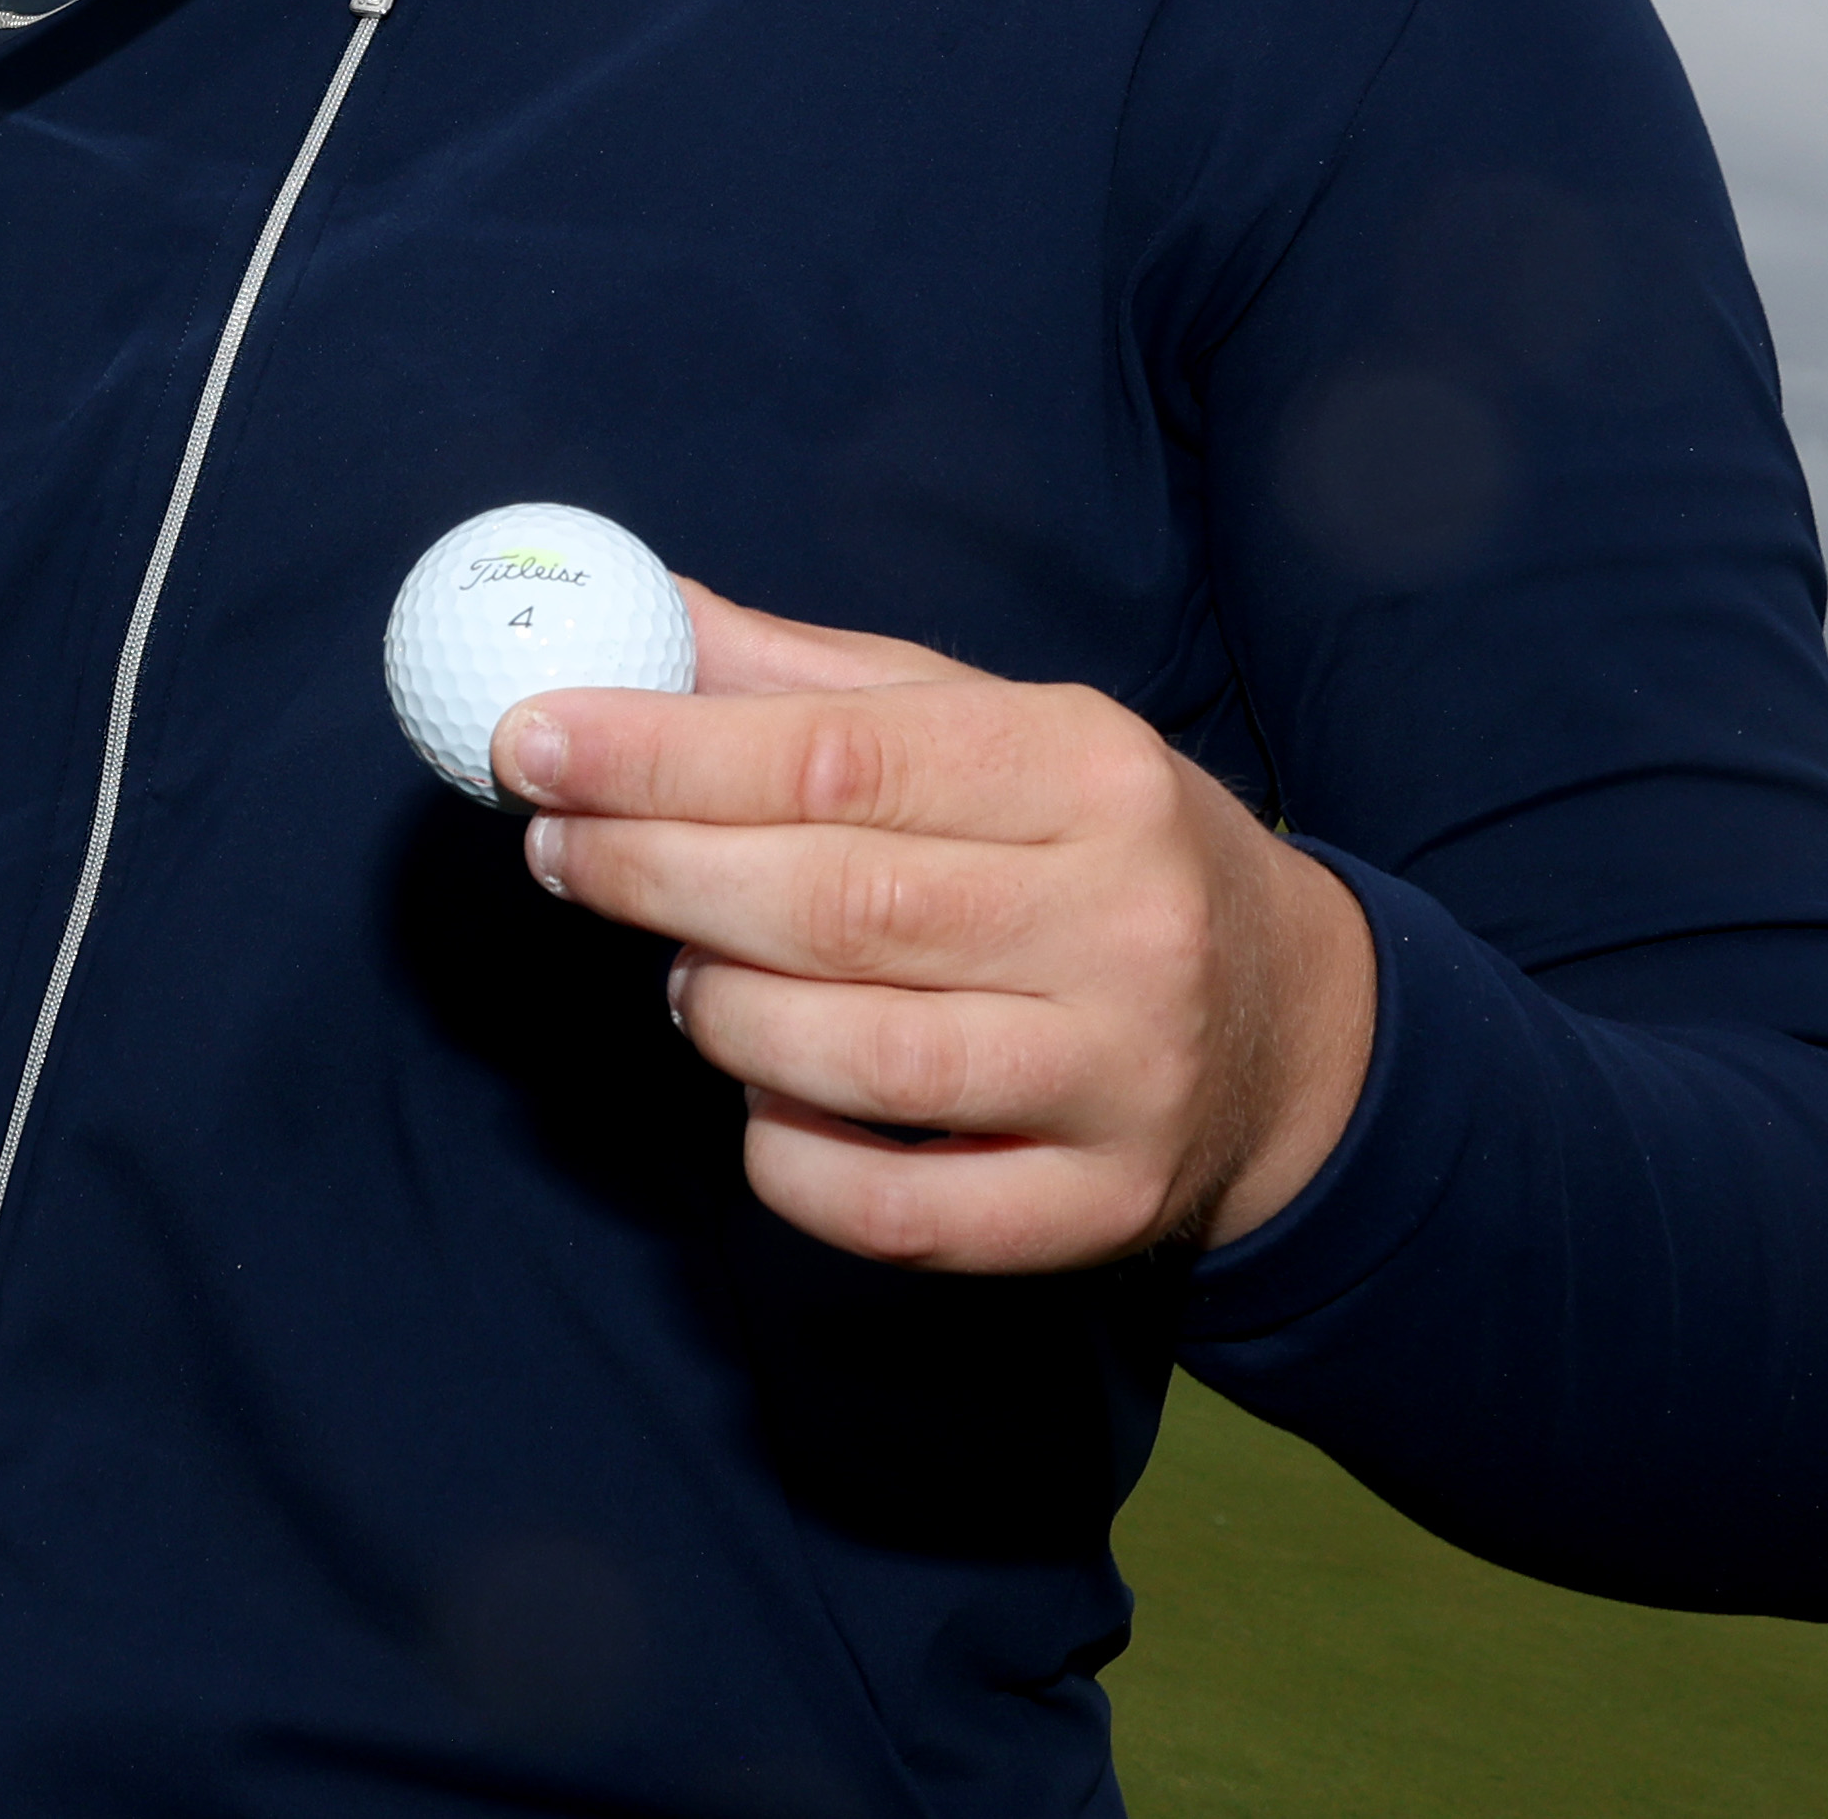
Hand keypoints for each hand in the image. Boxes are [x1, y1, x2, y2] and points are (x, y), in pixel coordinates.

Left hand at [495, 581, 1376, 1273]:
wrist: (1291, 1027)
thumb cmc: (1094, 852)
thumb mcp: (992, 728)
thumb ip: (816, 683)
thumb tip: (640, 616)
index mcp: (1089, 769)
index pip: (843, 756)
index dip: (664, 754)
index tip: (535, 741)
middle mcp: (1121, 924)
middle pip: (837, 905)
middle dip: (655, 872)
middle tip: (553, 848)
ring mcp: (1118, 1080)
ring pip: (857, 1062)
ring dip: (719, 1013)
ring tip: (679, 970)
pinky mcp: (1098, 1210)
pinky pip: (894, 1212)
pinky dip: (791, 1158)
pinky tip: (764, 1097)